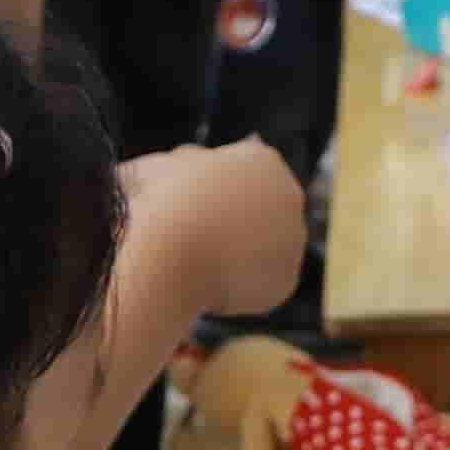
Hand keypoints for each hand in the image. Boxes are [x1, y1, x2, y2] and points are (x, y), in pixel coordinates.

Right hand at [129, 139, 306, 317]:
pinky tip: (212, 286)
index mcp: (261, 159)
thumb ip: (182, 165)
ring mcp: (293, 240)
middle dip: (236, 222)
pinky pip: (259, 284)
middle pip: (262, 210)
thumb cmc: (156, 202)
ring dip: (239, 255)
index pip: (245, 171)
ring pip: (264, 248)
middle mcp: (288, 195)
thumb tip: (187, 167)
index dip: (215, 190)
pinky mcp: (285, 280)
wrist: (167, 250)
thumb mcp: (159, 165)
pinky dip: (239, 289)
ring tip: (200, 262)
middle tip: (198, 237)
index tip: (192, 205)